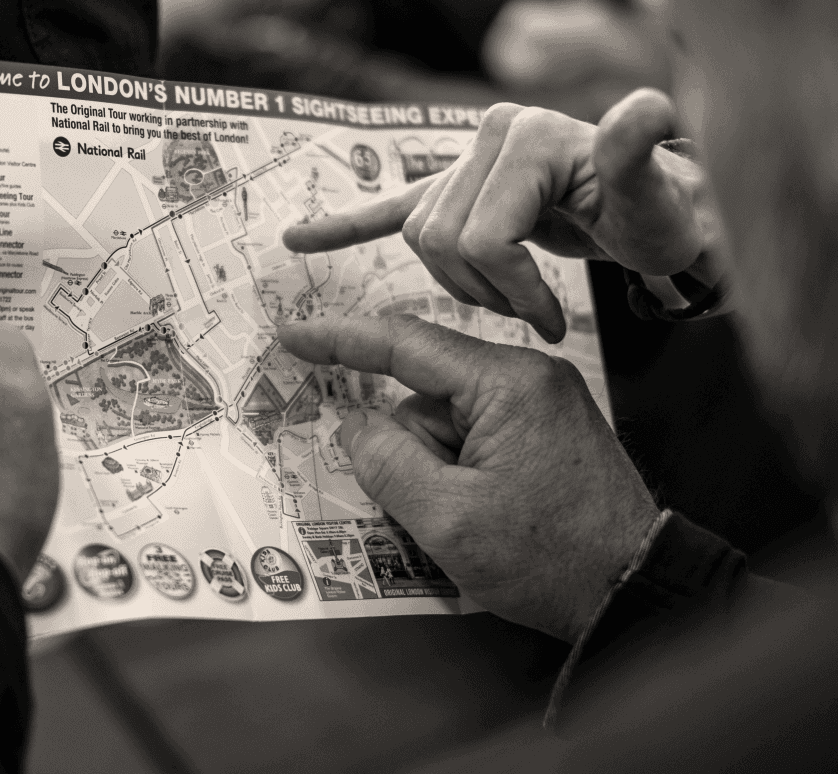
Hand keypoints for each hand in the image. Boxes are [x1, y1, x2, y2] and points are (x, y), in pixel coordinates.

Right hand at [277, 315, 659, 642]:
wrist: (635, 591)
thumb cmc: (552, 559)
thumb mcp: (448, 518)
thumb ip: (386, 461)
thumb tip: (354, 424)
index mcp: (508, 383)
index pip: (405, 344)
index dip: (339, 339)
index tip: (292, 336)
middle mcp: (527, 378)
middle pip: (424, 399)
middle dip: (413, 454)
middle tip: (444, 511)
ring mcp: (539, 404)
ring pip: (445, 425)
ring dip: (437, 473)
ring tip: (479, 523)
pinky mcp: (543, 431)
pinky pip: (472, 439)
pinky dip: (460, 476)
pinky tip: (489, 516)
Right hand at [283, 89, 718, 341]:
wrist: (657, 216)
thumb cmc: (659, 219)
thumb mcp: (656, 199)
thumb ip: (640, 155)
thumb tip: (646, 108)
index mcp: (523, 136)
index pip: (479, 236)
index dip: (510, 291)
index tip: (548, 322)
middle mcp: (488, 135)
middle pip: (441, 240)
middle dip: (484, 291)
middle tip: (534, 313)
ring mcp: (467, 160)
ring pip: (422, 243)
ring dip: (462, 285)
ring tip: (515, 298)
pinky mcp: (457, 187)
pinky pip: (389, 210)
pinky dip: (346, 226)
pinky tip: (298, 238)